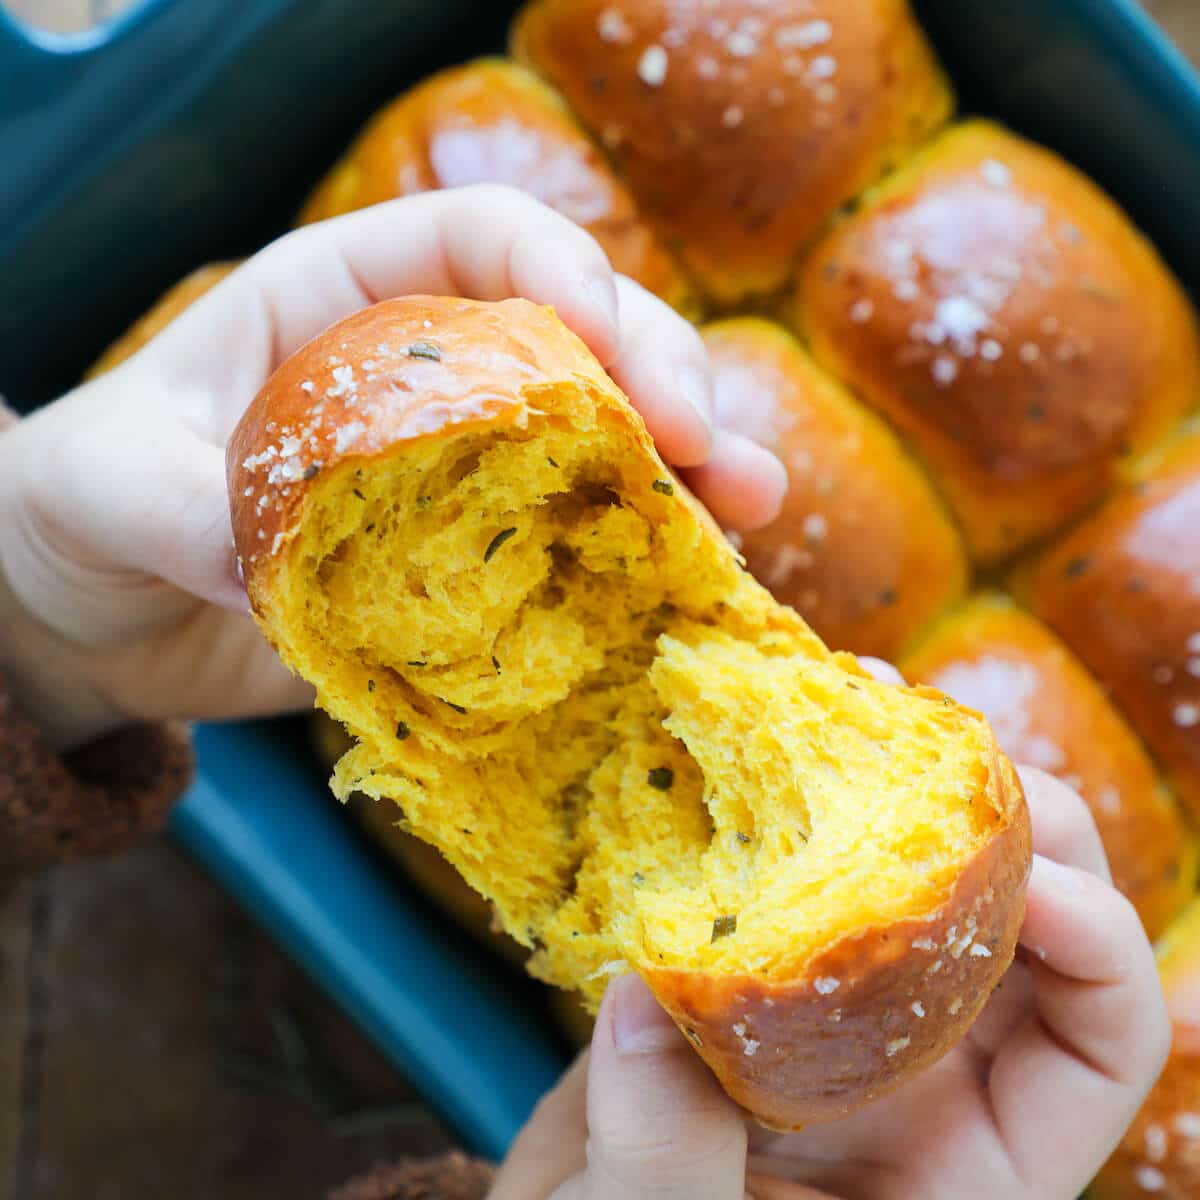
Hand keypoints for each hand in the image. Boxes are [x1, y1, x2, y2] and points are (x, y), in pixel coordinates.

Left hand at [0, 184, 785, 749]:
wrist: (100, 620)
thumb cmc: (89, 508)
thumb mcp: (103, 484)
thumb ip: (172, 502)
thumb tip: (264, 558)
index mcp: (345, 302)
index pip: (477, 241)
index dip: (562, 268)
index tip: (606, 338)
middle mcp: (427, 381)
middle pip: (576, 339)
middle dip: (658, 375)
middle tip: (706, 444)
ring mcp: (462, 479)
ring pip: (602, 448)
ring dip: (690, 472)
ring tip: (752, 508)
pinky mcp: (473, 571)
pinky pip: (578, 553)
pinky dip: (643, 564)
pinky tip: (696, 582)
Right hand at [491, 765, 1169, 1199]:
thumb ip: (667, 1156)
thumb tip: (643, 1003)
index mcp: (962, 1158)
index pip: (1099, 1047)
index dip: (1095, 947)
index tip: (1022, 881)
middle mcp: (927, 1060)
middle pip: (1039, 922)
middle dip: (1022, 823)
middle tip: (955, 756)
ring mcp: (851, 995)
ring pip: (936, 868)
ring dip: (921, 779)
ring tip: (870, 701)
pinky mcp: (772, 948)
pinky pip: (820, 854)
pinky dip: (818, 786)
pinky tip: (789, 727)